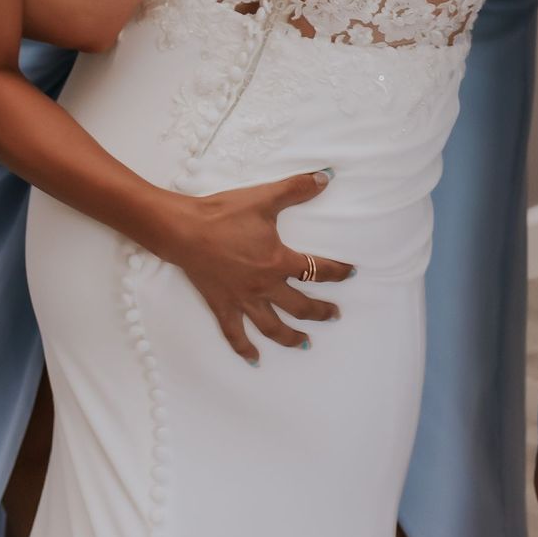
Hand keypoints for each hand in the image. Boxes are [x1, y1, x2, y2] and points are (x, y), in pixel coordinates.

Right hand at [157, 168, 353, 363]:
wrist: (186, 230)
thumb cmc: (225, 214)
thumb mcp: (265, 198)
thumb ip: (297, 188)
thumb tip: (327, 176)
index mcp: (278, 262)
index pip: (316, 270)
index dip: (337, 272)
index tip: (351, 273)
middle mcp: (264, 286)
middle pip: (300, 305)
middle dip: (320, 312)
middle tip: (334, 315)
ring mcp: (243, 300)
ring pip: (272, 326)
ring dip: (291, 337)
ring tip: (305, 344)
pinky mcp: (222, 306)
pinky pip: (235, 334)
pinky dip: (245, 349)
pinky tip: (254, 359)